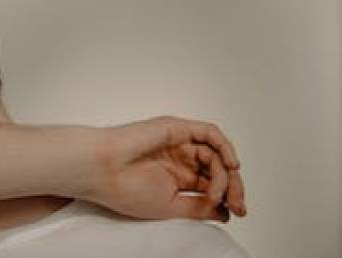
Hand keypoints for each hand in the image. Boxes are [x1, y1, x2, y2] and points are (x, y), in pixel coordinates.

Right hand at [86, 116, 245, 221]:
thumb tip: (226, 210)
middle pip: (218, 169)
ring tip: (219, 192)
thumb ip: (199, 207)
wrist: (102, 170)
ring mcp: (179, 143)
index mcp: (176, 178)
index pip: (211, 184)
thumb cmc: (124, 189)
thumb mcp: (171, 207)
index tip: (236, 213)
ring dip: (226, 174)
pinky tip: (230, 164)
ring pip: (216, 153)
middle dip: (233, 187)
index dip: (228, 198)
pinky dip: (225, 146)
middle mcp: (180, 159)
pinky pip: (209, 132)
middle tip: (239, 205)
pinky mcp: (177, 129)